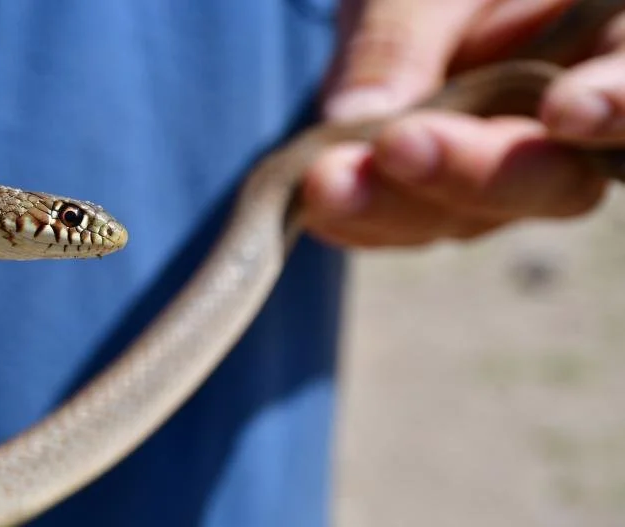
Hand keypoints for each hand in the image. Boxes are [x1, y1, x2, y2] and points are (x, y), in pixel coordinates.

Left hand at [302, 0, 622, 246]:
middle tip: (397, 147)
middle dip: (472, 171)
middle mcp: (571, 128)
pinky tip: (321, 200)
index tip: (565, 111)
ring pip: (476, 216)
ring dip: (396, 206)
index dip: (618, 108)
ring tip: (328, 181)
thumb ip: (406, 36)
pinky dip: (363, 217)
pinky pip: (411, 221)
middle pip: (555, 180)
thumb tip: (361, 117)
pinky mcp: (443, 194)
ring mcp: (505, 170)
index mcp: (604, 48)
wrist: (407, 2)